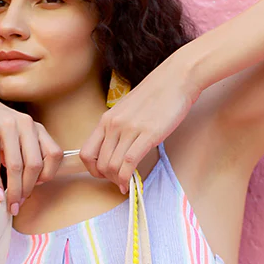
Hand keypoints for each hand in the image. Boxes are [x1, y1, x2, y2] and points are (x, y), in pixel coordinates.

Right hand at [0, 84, 63, 213]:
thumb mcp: (16, 135)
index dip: (48, 174)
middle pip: (34, 164)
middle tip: (19, 203)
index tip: (36, 186)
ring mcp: (7, 125)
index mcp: (36, 127)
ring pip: (15, 166)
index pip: (54, 154)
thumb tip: (27, 186)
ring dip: (13, 190)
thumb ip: (24, 154)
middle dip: (27, 188)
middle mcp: (25, 124)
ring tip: (9, 204)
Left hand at [78, 53, 196, 192]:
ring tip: (126, 183)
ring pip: (112, 166)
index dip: (92, 169)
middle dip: (107, 178)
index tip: (104, 174)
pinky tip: (131, 184)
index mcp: (106, 120)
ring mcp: (129, 130)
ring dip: (118, 180)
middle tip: (118, 181)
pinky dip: (127, 179)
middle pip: (99, 164)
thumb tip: (116, 150)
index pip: (86, 152)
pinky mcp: (147, 135)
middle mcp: (113, 125)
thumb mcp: (127, 110)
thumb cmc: (155, 95)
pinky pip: (129, 163)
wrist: (176, 79)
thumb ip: (118, 128)